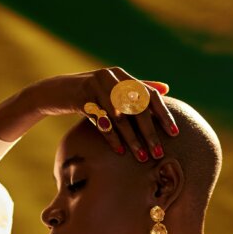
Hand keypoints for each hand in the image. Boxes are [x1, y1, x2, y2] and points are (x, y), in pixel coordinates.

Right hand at [30, 66, 179, 159]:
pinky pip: (100, 120)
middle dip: (149, 132)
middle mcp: (111, 77)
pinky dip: (111, 136)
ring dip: (132, 138)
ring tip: (141, 157)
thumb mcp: (114, 88)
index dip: (163, 115)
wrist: (58, 91)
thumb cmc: (92, 94)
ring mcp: (95, 85)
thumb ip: (139, 88)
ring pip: (120, 116)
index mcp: (122, 76)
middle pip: (137, 107)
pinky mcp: (81, 97)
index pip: (149, 95)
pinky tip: (119, 150)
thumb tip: (165, 89)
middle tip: (159, 153)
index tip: (175, 134)